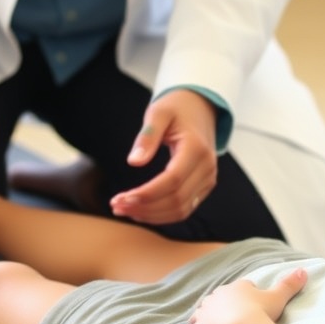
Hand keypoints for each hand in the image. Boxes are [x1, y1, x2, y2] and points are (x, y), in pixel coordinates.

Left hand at [109, 89, 217, 224]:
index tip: (121, 198)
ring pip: (181, 209)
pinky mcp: (204, 186)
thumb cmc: (177, 108)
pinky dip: (163, 215)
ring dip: (152, 215)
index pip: (172, 180)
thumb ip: (147, 135)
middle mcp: (207, 167)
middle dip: (144, 207)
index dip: (147, 194)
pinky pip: (185, 208)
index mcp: (196, 148)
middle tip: (116, 206)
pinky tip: (141, 211)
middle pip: (176, 199)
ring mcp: (208, 179)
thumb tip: (134, 162)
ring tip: (125, 210)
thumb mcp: (158, 112)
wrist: (200, 108)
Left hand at [179, 267, 307, 323]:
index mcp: (235, 288)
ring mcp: (204, 315)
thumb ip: (289, 284)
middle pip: (216, 299)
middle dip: (221, 306)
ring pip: (200, 313)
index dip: (245, 295)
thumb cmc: (260, 313)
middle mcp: (216, 298)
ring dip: (202, 318)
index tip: (251, 303)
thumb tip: (304, 270)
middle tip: (229, 316)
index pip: (240, 288)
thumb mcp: (278, 297)